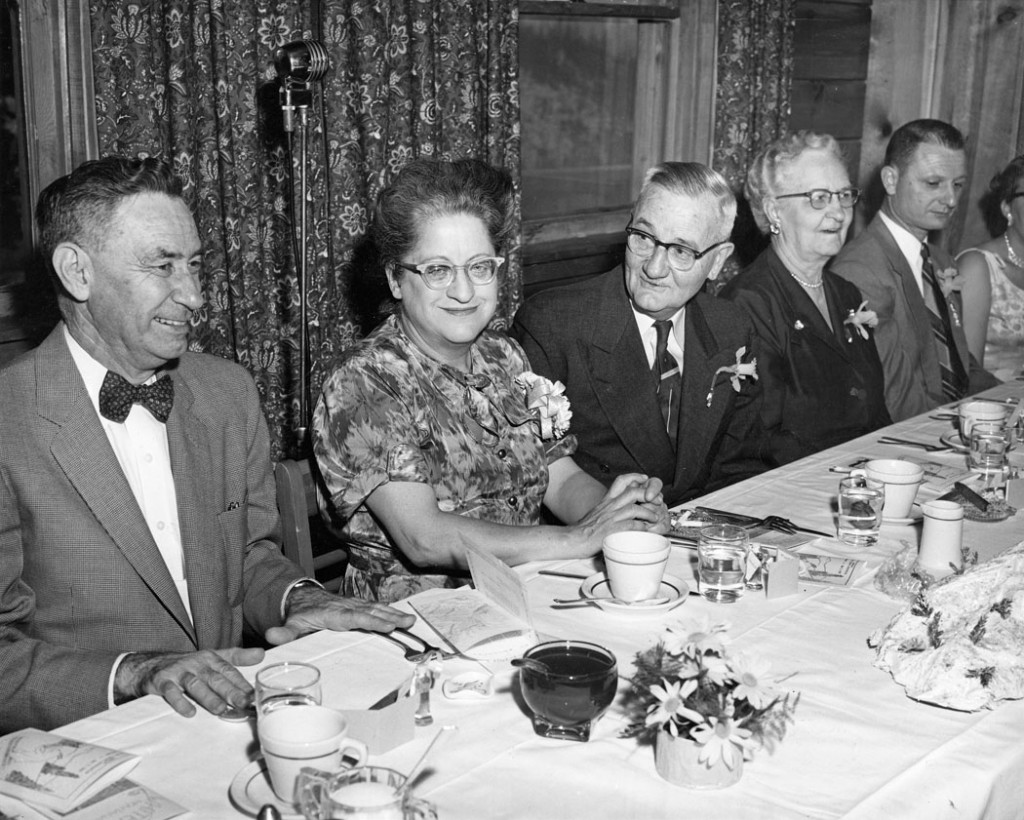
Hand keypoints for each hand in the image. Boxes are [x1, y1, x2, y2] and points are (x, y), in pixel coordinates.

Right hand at [114, 647, 264, 717]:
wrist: (151, 665)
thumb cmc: (189, 665)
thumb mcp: (213, 657)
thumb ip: (237, 657)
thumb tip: (262, 654)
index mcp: (210, 658)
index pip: (229, 671)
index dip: (242, 683)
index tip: (254, 696)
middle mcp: (196, 663)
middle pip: (215, 678)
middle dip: (230, 691)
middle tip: (243, 703)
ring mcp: (178, 672)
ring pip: (195, 684)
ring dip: (208, 697)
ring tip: (220, 710)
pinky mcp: (161, 681)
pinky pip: (170, 692)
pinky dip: (180, 702)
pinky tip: (189, 712)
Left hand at [264, 586, 415, 645]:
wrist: (303, 598)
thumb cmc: (300, 615)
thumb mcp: (290, 625)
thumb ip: (283, 634)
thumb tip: (271, 637)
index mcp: (333, 614)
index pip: (354, 618)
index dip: (371, 621)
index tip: (387, 625)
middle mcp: (347, 607)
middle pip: (371, 612)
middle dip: (390, 617)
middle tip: (408, 622)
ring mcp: (354, 605)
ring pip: (376, 608)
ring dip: (394, 614)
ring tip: (411, 620)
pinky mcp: (359, 606)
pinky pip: (376, 608)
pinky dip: (391, 611)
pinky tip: (403, 617)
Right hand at [567, 473, 669, 552]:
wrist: (573, 540)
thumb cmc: (584, 530)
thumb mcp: (597, 513)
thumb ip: (609, 508)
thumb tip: (623, 509)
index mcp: (606, 500)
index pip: (621, 481)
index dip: (635, 477)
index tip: (644, 479)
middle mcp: (609, 506)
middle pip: (632, 492)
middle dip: (648, 495)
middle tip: (656, 501)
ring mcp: (610, 518)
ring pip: (634, 509)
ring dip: (648, 513)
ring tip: (654, 518)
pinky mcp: (612, 530)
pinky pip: (631, 526)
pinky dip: (641, 528)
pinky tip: (645, 531)